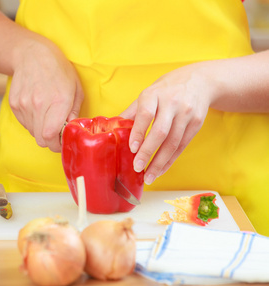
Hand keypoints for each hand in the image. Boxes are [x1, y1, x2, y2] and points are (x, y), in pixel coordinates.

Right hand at [9, 38, 83, 151]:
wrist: (32, 55)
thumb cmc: (58, 70)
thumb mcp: (76, 89)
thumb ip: (75, 113)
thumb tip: (71, 131)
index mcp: (58, 101)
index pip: (51, 137)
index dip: (57, 145)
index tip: (61, 142)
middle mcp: (39, 104)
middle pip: (41, 140)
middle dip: (50, 141)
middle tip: (56, 132)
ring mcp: (24, 104)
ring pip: (33, 132)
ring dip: (41, 129)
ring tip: (47, 114)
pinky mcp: (14, 104)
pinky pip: (25, 123)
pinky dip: (32, 121)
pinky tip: (37, 108)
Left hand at [120, 62, 213, 184]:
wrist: (199, 81)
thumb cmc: (166, 89)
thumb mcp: (148, 94)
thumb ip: (132, 112)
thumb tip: (113, 129)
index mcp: (155, 94)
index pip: (146, 114)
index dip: (138, 132)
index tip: (131, 148)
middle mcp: (172, 103)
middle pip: (160, 132)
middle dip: (148, 152)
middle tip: (137, 167)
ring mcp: (186, 114)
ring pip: (173, 142)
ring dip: (160, 162)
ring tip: (149, 176)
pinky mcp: (197, 123)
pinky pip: (182, 146)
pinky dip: (170, 160)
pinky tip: (161, 170)